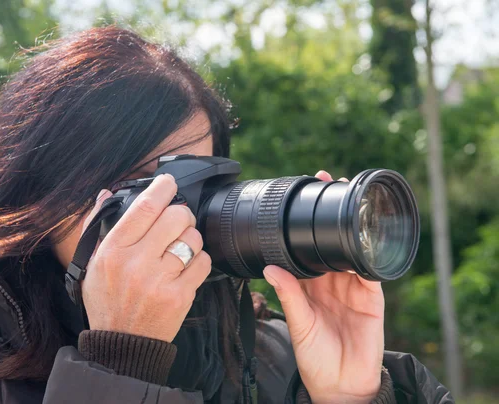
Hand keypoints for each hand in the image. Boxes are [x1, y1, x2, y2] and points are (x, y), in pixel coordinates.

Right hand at [80, 174, 210, 341]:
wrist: (122, 344)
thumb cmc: (107, 301)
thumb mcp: (91, 264)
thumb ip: (97, 226)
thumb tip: (105, 194)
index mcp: (113, 251)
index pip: (144, 207)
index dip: (162, 188)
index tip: (168, 182)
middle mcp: (136, 264)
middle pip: (176, 217)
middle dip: (182, 213)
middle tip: (178, 220)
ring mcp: (160, 281)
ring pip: (192, 239)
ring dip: (191, 238)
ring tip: (181, 247)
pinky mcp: (180, 296)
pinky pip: (203, 263)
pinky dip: (199, 259)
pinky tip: (187, 266)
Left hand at [263, 170, 383, 403]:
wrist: (342, 384)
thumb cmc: (315, 356)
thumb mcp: (298, 324)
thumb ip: (289, 296)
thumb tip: (269, 269)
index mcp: (309, 284)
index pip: (306, 247)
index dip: (303, 224)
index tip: (301, 198)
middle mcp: (331, 280)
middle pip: (332, 240)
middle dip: (331, 212)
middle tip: (329, 181)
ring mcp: (353, 286)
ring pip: (353, 248)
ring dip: (352, 225)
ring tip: (349, 198)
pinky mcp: (372, 297)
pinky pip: (372, 271)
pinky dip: (369, 255)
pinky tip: (367, 236)